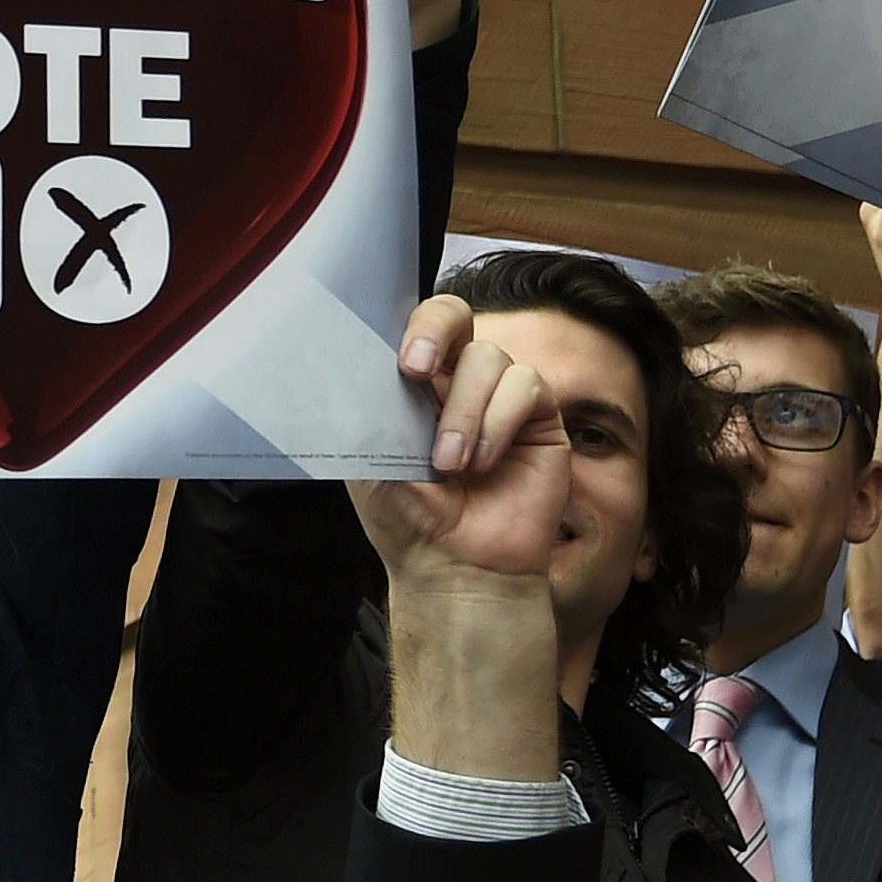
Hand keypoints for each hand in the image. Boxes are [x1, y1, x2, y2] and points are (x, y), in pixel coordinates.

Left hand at [349, 297, 561, 590]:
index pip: (412, 327)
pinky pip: (525, 385)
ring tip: (450, 463)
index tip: (400, 365)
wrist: (453, 566)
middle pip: (454, 315)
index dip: (410, 328)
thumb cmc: (406, 517)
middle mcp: (455, 380)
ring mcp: (499, 396)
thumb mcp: (368, 458)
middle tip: (416, 371)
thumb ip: (363, 407)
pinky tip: (484, 462)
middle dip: (435, 331)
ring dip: (464, 410)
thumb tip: (344, 360)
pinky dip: (499, 421)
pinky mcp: (537, 418)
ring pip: (489, 357)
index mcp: (411, 384)